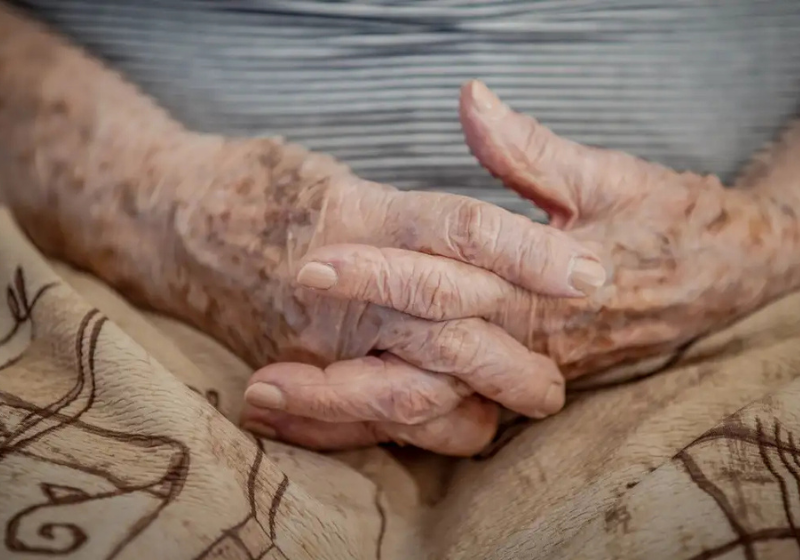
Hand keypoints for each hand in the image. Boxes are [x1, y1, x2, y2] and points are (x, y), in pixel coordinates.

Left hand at [244, 82, 798, 453]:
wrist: (722, 276)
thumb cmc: (668, 223)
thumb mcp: (606, 178)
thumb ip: (530, 151)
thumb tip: (471, 99)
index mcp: (538, 291)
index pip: (444, 286)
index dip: (375, 274)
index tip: (312, 265)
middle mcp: (522, 344)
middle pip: (417, 370)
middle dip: (337, 371)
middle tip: (260, 368)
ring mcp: (515, 375)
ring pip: (419, 413)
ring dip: (343, 414)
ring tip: (269, 406)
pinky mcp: (510, 387)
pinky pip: (435, 422)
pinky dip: (375, 424)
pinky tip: (317, 419)